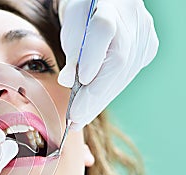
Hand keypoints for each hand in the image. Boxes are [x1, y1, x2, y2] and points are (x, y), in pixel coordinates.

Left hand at [58, 0, 158, 129]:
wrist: (103, 6)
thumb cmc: (82, 18)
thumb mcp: (69, 29)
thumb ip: (71, 53)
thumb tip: (69, 81)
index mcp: (106, 6)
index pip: (102, 30)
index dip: (92, 58)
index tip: (80, 85)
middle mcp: (130, 17)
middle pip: (116, 61)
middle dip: (94, 95)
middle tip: (75, 119)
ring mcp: (143, 32)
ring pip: (124, 73)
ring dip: (101, 99)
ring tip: (81, 117)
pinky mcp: (148, 46)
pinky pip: (129, 74)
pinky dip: (110, 91)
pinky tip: (95, 104)